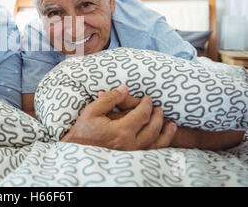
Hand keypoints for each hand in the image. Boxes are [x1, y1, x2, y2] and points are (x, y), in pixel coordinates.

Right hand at [61, 85, 177, 150]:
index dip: (147, 104)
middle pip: (153, 128)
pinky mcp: (132, 159)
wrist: (77, 151)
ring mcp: (133, 153)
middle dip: (157, 115)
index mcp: (121, 131)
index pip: (142, 114)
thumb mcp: (92, 111)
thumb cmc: (83, 131)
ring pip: (157, 143)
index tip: (148, 98)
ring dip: (166, 132)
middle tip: (159, 107)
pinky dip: (162, 146)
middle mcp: (131, 144)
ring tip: (170, 124)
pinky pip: (152, 153)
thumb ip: (110, 98)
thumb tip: (125, 88)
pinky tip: (165, 139)